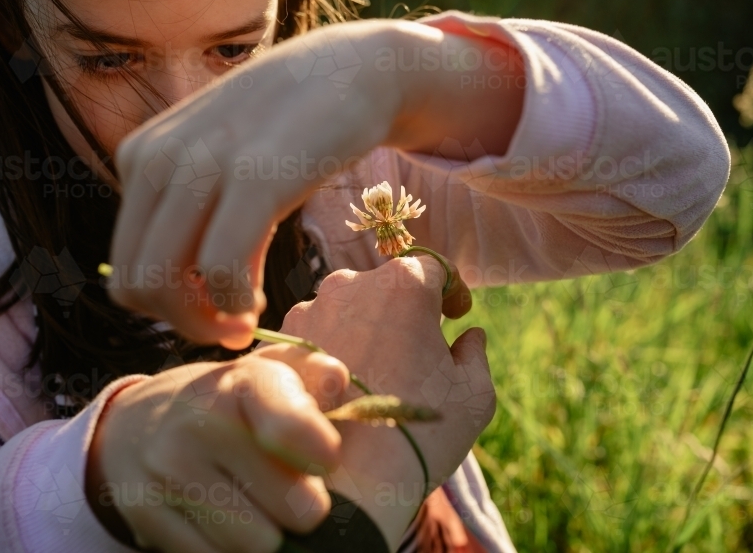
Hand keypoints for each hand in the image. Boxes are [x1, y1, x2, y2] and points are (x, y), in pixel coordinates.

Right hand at [86, 347, 349, 552]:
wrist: (133, 426)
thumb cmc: (228, 405)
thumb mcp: (270, 377)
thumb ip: (313, 374)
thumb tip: (335, 379)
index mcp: (244, 382)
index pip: (291, 425)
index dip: (319, 452)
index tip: (326, 462)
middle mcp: (201, 421)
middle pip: (296, 507)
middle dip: (301, 506)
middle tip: (285, 488)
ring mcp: (169, 468)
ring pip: (258, 543)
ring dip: (265, 533)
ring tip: (249, 503)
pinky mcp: (143, 510)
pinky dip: (224, 548)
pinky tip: (215, 518)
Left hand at [107, 19, 409, 348]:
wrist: (352, 69)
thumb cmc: (291, 125)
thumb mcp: (229, 170)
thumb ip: (205, 229)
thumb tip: (213, 312)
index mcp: (140, 156)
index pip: (125, 267)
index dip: (169, 308)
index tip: (218, 310)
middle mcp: (156, 158)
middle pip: (134, 285)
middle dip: (183, 323)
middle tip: (233, 324)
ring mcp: (201, 164)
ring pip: (162, 284)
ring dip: (206, 321)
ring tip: (247, 313)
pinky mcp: (253, 175)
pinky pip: (220, 269)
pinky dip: (236, 302)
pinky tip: (260, 297)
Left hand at [278, 255, 495, 548]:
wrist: (345, 484)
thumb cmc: (420, 433)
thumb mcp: (474, 396)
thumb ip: (475, 354)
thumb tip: (470, 337)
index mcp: (403, 284)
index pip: (434, 269)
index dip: (451, 291)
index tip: (456, 316)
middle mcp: (348, 285)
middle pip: (385, 287)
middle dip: (402, 312)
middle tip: (415, 351)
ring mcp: (306, 313)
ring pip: (344, 311)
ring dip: (362, 332)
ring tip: (374, 378)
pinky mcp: (277, 345)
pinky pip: (312, 340)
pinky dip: (329, 356)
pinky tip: (342, 393)